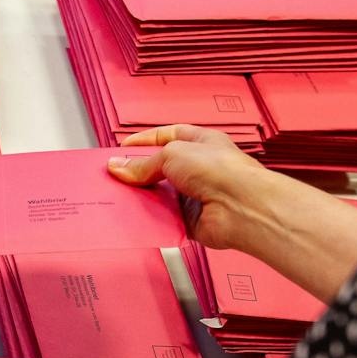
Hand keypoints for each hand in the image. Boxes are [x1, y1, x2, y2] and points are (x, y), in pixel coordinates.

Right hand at [105, 124, 283, 251]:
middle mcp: (200, 168)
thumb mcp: (172, 154)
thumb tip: (119, 167)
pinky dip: (151, 219)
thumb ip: (143, 163)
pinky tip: (137, 216)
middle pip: (161, 169)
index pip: (167, 137)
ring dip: (143, 197)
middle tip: (115, 176)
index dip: (144, 142)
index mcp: (201, 142)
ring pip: (160, 195)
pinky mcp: (191, 220)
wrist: (240, 207)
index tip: (122, 148)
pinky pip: (164, 219)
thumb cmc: (221, 171)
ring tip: (120, 196)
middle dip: (139, 173)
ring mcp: (196, 195)